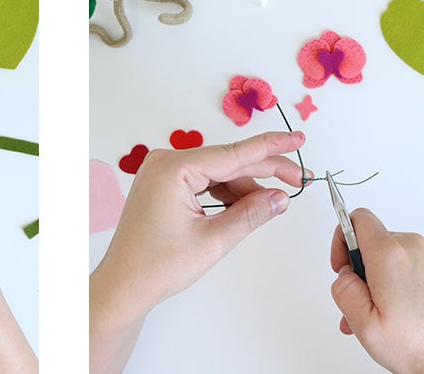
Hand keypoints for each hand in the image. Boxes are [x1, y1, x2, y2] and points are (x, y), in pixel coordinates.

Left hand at [90, 131, 307, 372]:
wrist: (124, 285)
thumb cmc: (157, 266)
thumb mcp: (213, 241)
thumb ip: (250, 214)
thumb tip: (280, 196)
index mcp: (172, 170)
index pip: (233, 154)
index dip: (270, 147)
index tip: (298, 138)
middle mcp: (164, 164)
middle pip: (226, 161)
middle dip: (264, 171)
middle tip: (299, 180)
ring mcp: (162, 174)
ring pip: (217, 173)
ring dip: (245, 187)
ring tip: (271, 205)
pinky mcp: (163, 186)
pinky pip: (203, 182)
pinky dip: (226, 194)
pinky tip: (246, 206)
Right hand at [329, 208, 423, 373]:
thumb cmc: (421, 347)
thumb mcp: (361, 322)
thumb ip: (342, 288)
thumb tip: (344, 275)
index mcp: (392, 255)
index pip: (357, 219)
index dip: (340, 239)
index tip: (340, 264)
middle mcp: (416, 250)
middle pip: (373, 241)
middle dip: (359, 269)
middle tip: (358, 302)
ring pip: (391, 257)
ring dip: (378, 280)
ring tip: (378, 315)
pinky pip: (411, 267)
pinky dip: (398, 284)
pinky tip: (397, 314)